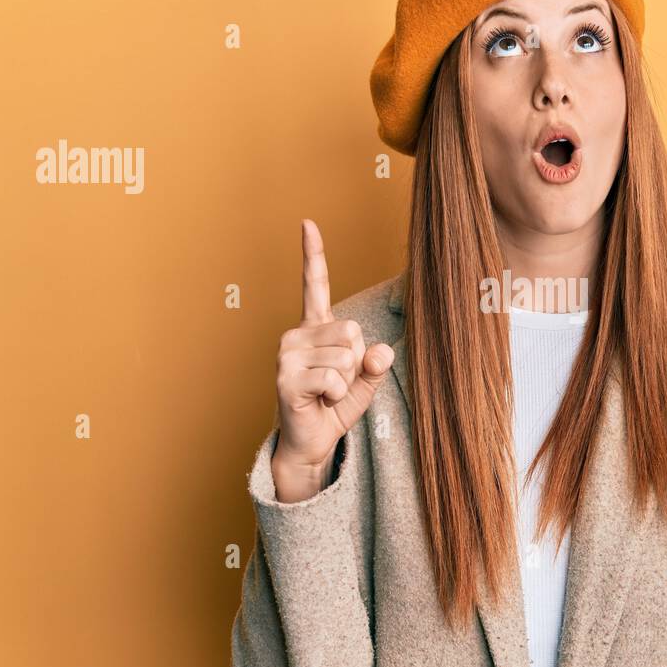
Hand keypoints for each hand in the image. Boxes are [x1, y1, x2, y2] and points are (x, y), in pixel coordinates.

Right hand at [273, 219, 394, 476]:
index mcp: (315, 328)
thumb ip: (375, 363)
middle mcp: (296, 335)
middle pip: (352, 331)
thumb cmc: (334, 407)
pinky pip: (333, 378)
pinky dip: (336, 395)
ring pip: (345, 357)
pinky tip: (318, 401)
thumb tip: (380, 351)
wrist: (311, 443)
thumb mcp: (365, 381)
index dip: (313, 255)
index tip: (308, 223)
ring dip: (346, 383)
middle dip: (356, 362)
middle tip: (336, 382)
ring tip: (325, 393)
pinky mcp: (285, 378)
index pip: (315, 285)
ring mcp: (287, 355)